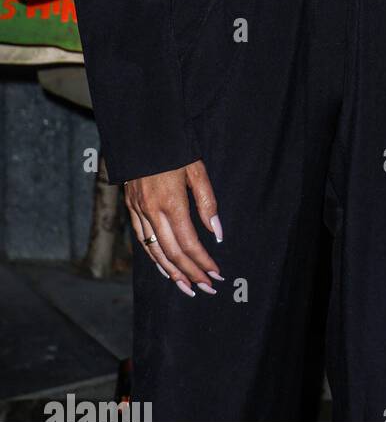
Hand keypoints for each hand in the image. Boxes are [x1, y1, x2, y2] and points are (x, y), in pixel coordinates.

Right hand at [125, 161, 223, 296]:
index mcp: (171, 202)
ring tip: (188, 288)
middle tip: (207, 288)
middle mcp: (152, 211)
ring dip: (172, 273)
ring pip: (155, 251)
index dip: (203, 261)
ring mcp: (138, 212)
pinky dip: (155, 259)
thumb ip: (207, 202)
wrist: (143, 134)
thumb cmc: (176, 150)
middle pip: (172, 253)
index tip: (216, 273)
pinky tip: (166, 269)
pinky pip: (142, 241)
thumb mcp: (197, 171)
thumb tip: (217, 233)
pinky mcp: (131, 209)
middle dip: (191, 273)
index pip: (189, 243)